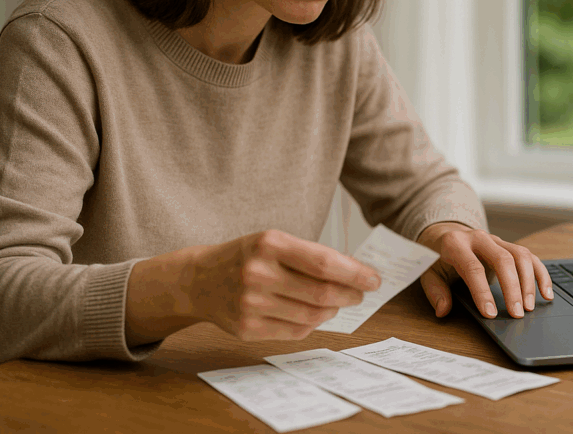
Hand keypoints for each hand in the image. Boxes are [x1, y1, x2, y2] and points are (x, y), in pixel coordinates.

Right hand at [188, 230, 380, 340]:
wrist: (197, 280)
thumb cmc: (246, 257)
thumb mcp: (273, 242)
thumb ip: (310, 256)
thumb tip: (355, 274)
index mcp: (269, 244)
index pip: (324, 262)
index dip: (355, 273)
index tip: (374, 279)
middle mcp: (258, 273)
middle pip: (322, 293)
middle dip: (350, 295)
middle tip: (361, 294)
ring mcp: (251, 304)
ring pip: (312, 315)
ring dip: (333, 310)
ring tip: (337, 302)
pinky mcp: (247, 328)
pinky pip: (296, 331)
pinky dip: (313, 323)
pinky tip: (314, 314)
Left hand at [416, 223, 552, 318]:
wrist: (443, 233)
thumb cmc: (436, 256)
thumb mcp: (427, 271)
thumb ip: (435, 291)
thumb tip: (443, 310)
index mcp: (456, 244)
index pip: (473, 268)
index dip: (482, 292)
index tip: (490, 313)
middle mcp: (479, 238)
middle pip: (503, 260)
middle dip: (512, 288)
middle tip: (517, 313)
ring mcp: (496, 240)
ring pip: (520, 256)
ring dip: (529, 282)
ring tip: (529, 307)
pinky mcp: (508, 245)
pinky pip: (530, 257)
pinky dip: (540, 275)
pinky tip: (546, 294)